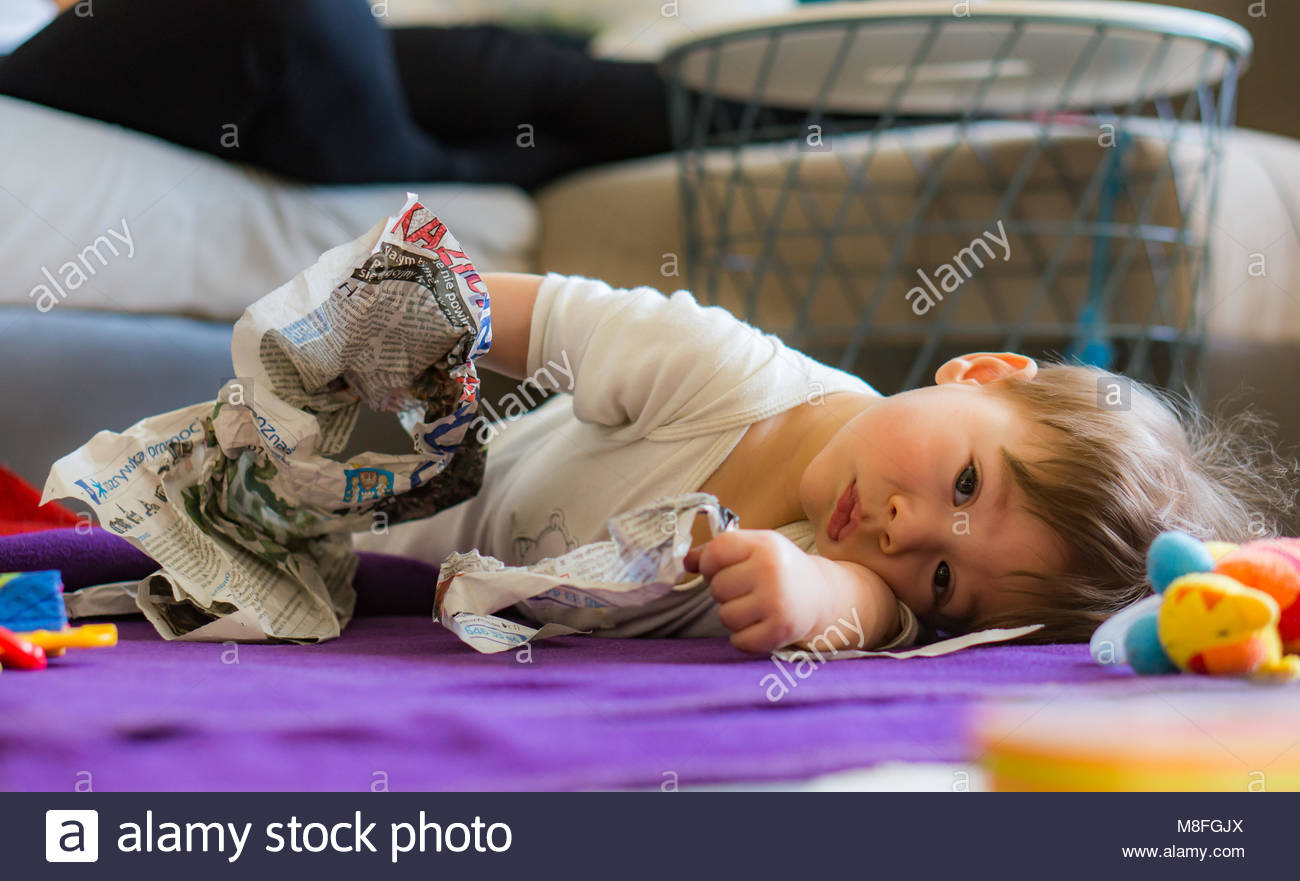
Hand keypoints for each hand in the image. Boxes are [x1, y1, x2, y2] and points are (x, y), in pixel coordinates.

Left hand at [683, 528, 822, 653]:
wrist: (822, 595)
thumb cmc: (779, 569)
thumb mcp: (755, 549)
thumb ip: (719, 551)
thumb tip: (684, 560)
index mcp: (764, 544)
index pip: (716, 551)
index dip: (710, 564)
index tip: (721, 568)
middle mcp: (771, 570)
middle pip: (717, 587)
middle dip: (724, 592)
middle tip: (745, 590)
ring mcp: (777, 601)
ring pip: (725, 616)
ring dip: (733, 616)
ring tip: (753, 608)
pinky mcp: (781, 630)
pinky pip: (739, 641)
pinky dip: (744, 638)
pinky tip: (759, 625)